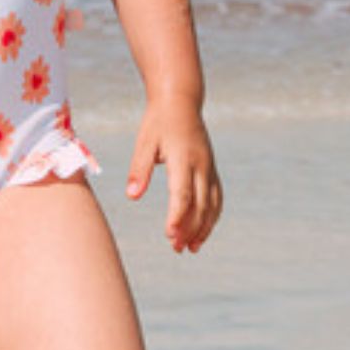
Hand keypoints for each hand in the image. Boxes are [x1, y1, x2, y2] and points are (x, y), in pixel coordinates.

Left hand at [126, 95, 221, 253]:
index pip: (182, 194)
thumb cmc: (158, 122)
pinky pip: (216, 197)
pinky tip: (201, 230)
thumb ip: (139, 170)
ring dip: (203, 228)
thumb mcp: (144, 142)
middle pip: (200, 204)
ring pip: (212, 204)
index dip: (177, 217)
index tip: (169, 235)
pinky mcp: (212, 169)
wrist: (180, 101)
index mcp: (183, 158)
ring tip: (190, 247)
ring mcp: (210, 168)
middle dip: (189, 229)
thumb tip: (132, 197)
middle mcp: (201, 165)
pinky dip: (211, 216)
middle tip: (176, 248)